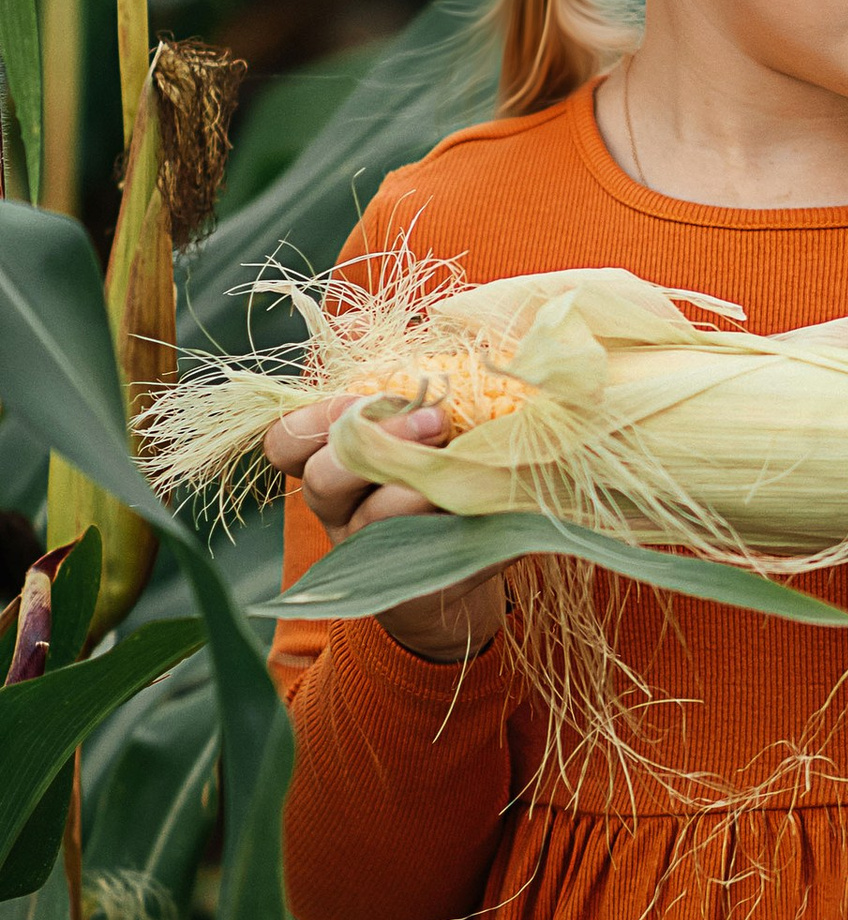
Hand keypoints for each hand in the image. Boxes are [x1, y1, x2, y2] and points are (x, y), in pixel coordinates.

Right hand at [263, 394, 505, 665]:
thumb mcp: (416, 420)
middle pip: (323, 479)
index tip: (373, 396)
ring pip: (375, 519)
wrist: (473, 548)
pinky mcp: (413, 590)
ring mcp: (369, 554)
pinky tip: (489, 503)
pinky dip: (462, 525)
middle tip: (437, 420)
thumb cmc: (439, 464)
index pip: (285, 442)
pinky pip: (428, 556)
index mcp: (328, 466)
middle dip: (379, 442)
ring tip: (465, 463)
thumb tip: (375, 329)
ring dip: (420, 487)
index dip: (316, 417)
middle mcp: (338, 512)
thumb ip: (395, 383)